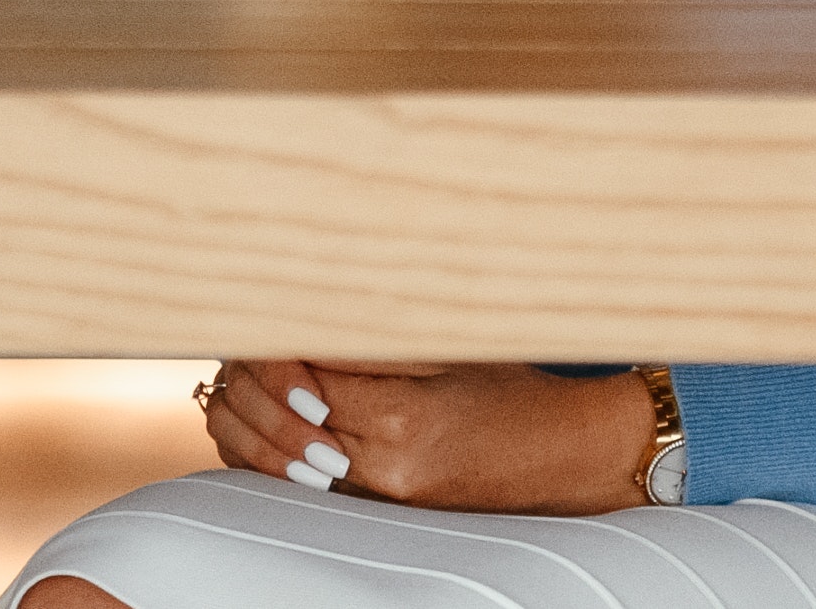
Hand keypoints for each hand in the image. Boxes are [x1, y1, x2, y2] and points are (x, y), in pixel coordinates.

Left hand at [199, 361, 663, 516]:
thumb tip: (295, 315)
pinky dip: (287, 447)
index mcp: (399, 414)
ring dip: (260, 417)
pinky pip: (313, 478)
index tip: (257, 312)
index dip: (268, 342)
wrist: (572, 453)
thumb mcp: (443, 347)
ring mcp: (385, 490)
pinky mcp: (388, 504)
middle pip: (283, 417)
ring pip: (285, 457)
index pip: (297, 374)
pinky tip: (277, 417)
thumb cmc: (515, 387)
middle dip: (253, 377)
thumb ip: (367, 339)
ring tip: (250, 376)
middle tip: (243, 339)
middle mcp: (384, 462)